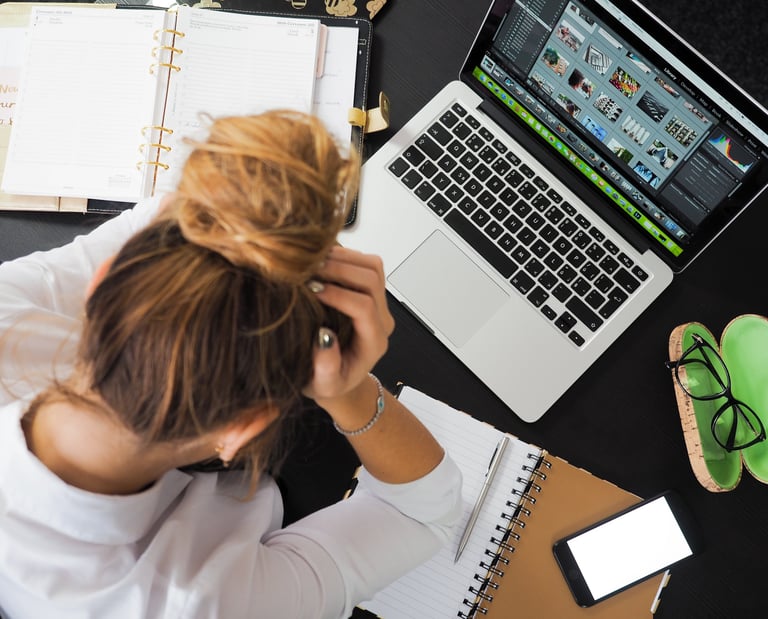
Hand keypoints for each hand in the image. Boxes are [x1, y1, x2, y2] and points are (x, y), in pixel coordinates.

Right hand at [303, 246, 393, 403]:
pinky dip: (342, 255)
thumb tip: (324, 337)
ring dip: (342, 258)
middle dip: (339, 269)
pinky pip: (364, 263)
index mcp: (373, 341)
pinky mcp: (369, 290)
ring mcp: (378, 302)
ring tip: (312, 262)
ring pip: (372, 265)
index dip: (338, 295)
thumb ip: (326, 367)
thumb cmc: (329, 382)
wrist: (338, 377)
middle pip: (372, 279)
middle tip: (308, 270)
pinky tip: (318, 261)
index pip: (364, 307)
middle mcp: (381, 319)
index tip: (311, 290)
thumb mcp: (323, 385)